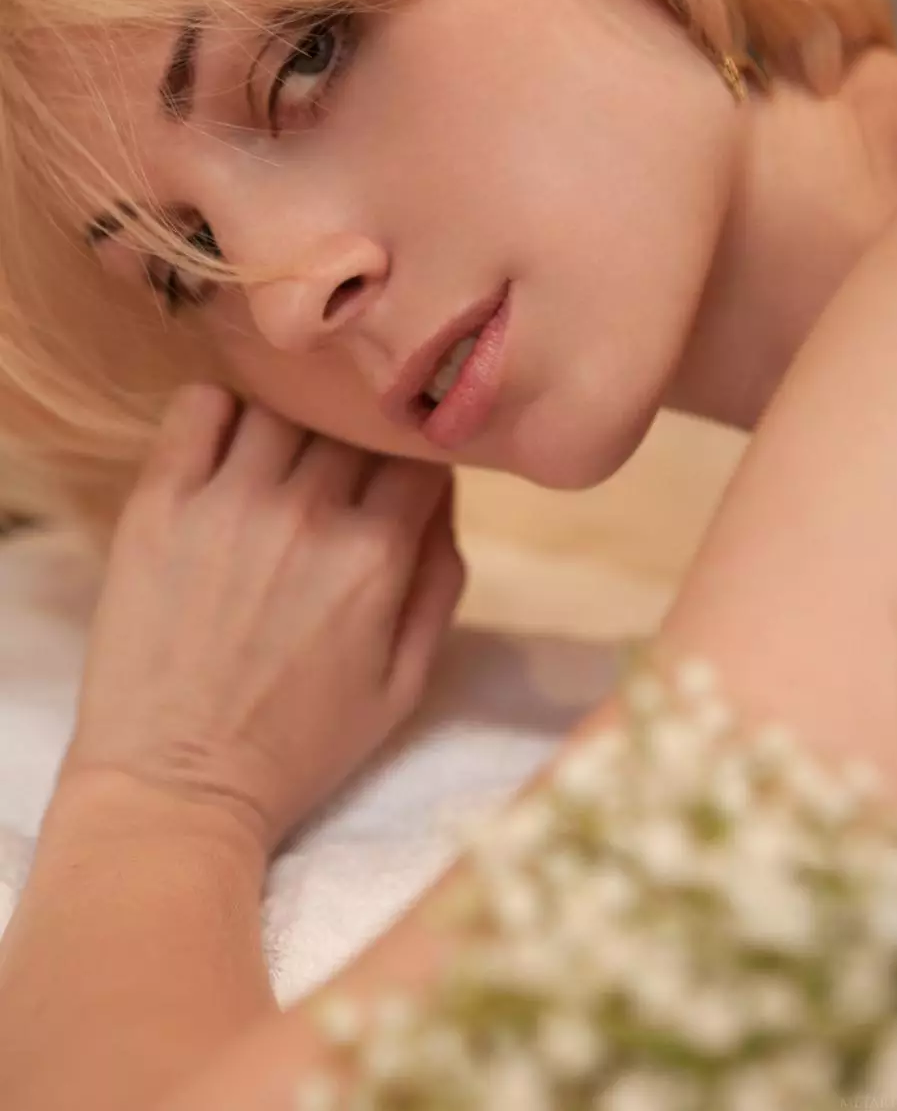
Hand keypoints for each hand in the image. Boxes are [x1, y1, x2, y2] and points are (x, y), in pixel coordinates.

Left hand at [62, 385, 464, 854]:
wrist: (176, 785)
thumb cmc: (298, 744)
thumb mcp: (403, 683)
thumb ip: (441, 581)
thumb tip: (446, 494)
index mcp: (375, 557)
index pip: (419, 454)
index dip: (418, 459)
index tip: (401, 474)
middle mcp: (306, 514)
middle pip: (353, 421)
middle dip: (359, 439)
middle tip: (342, 470)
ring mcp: (227, 502)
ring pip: (283, 403)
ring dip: (295, 421)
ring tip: (284, 461)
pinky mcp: (159, 505)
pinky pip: (199, 406)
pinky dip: (221, 409)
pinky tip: (228, 448)